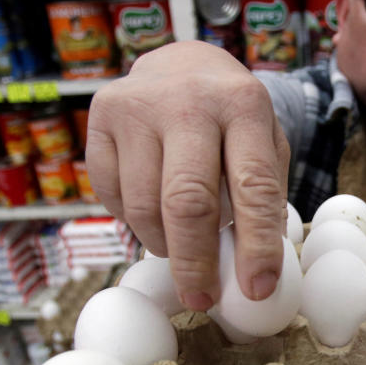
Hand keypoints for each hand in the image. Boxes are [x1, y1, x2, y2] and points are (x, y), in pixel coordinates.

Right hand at [86, 42, 290, 309]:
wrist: (181, 64)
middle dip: (195, 263)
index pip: (252, 187)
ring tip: (180, 249)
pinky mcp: (101, 116)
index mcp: (244, 106)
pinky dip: (133, 221)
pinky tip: (152, 211)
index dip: (256, 246)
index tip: (257, 290)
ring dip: (163, 245)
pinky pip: (111, 196)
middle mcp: (188, 101)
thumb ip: (263, 199)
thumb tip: (254, 271)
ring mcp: (137, 106)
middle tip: (202, 300)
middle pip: (186, 201)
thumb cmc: (232, 122)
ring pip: (144, 206)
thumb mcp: (264, 145)